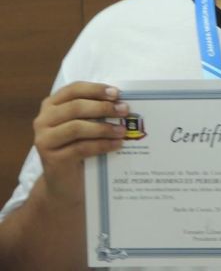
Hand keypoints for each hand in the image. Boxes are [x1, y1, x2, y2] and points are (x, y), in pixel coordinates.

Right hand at [33, 81, 128, 204]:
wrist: (64, 184)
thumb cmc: (77, 147)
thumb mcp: (84, 125)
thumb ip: (94, 111)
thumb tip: (121, 102)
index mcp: (51, 105)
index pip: (74, 89)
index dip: (95, 89)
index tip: (117, 93)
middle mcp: (43, 120)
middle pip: (76, 107)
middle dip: (103, 107)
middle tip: (124, 110)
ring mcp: (45, 140)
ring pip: (77, 127)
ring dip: (104, 127)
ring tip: (122, 130)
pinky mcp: (52, 159)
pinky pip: (81, 148)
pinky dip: (102, 144)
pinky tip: (117, 144)